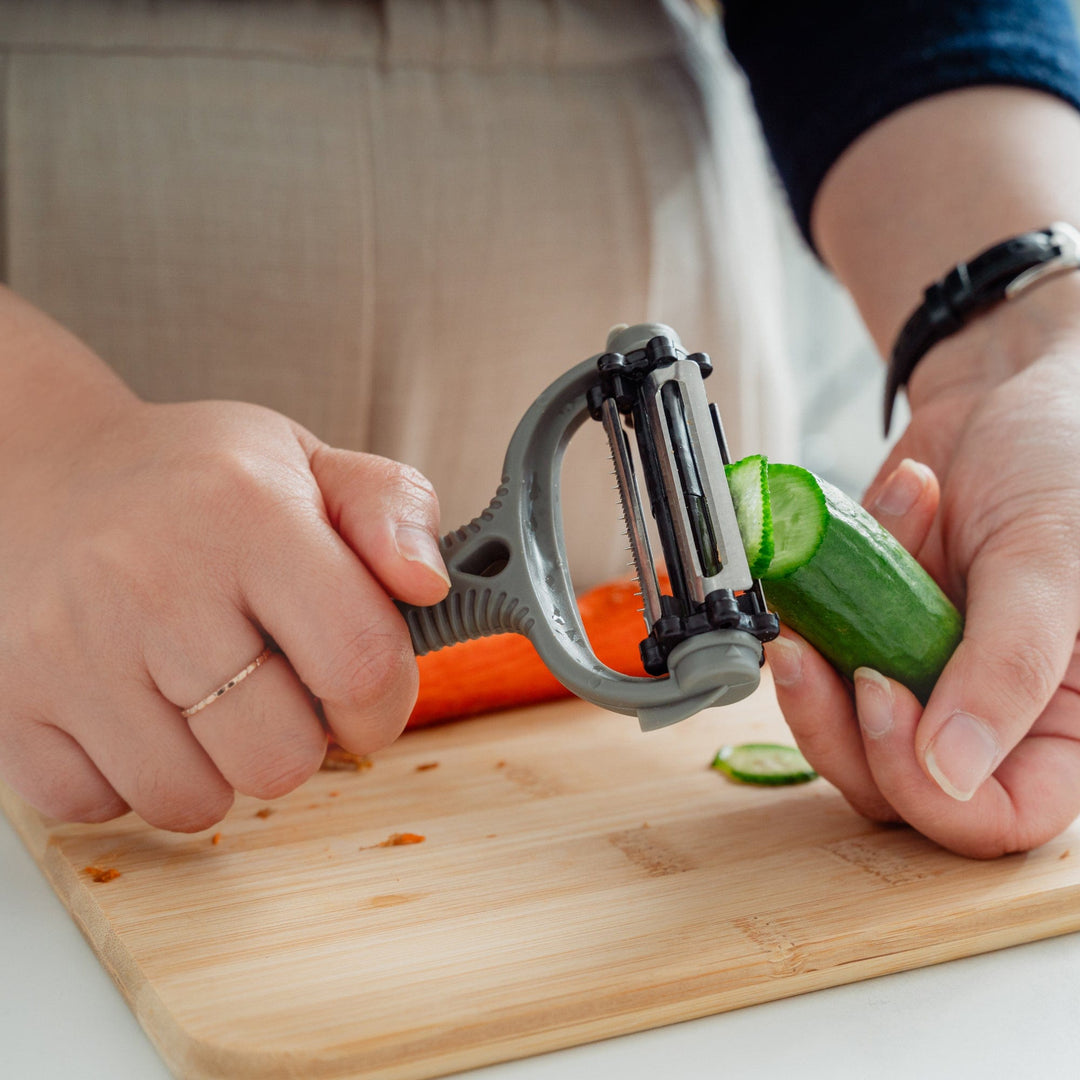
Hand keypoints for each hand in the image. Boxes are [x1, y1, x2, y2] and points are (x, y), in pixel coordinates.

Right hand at [0, 311, 448, 830]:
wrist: (33, 474)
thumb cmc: (189, 481)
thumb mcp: (304, 462)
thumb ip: (392, 512)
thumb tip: (429, 584)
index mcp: (246, 513)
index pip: (360, 663)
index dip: (383, 699)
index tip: (363, 690)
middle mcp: (150, 579)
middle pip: (280, 758)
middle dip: (299, 739)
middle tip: (274, 688)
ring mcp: (67, 649)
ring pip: (192, 802)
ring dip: (217, 767)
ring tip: (203, 697)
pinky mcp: (8, 702)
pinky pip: (99, 806)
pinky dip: (130, 777)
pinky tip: (134, 710)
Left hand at [767, 284, 1079, 856]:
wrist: (1004, 396)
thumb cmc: (1063, 466)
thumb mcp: (1052, 564)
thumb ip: (1009, 670)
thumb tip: (950, 774)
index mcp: (1064, 727)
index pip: (997, 818)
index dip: (926, 786)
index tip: (880, 696)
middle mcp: (988, 720)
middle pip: (893, 786)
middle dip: (839, 721)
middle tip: (812, 647)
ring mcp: (919, 681)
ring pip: (838, 732)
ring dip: (821, 656)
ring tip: (848, 563)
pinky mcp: (866, 641)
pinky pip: (816, 660)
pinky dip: (814, 606)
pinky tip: (854, 538)